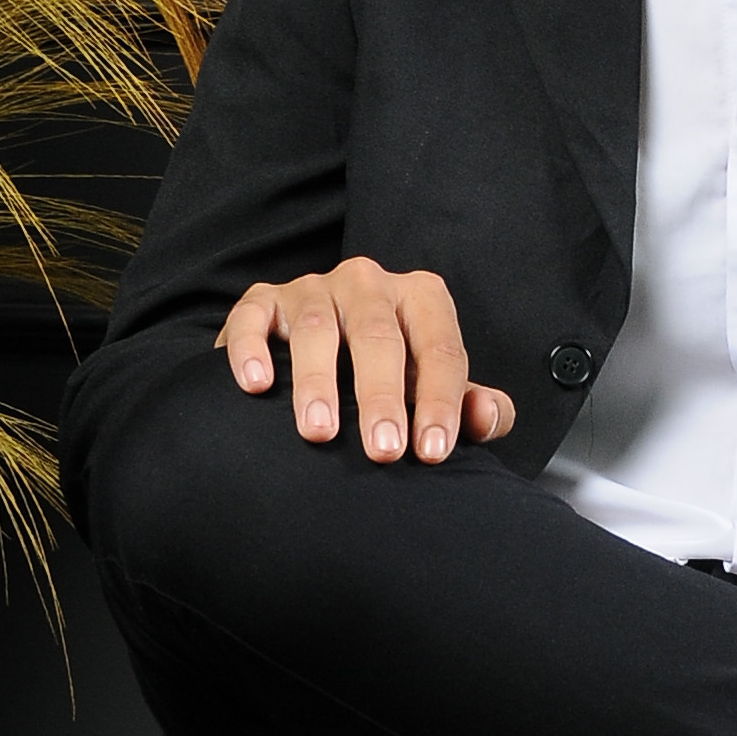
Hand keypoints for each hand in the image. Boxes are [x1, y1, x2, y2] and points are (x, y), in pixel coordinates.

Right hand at [216, 259, 514, 461]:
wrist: (320, 354)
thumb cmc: (392, 375)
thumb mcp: (434, 388)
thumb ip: (470, 407)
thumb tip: (484, 418)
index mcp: (420, 298)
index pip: (440, 347)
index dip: (440, 401)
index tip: (431, 452)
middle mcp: (369, 283)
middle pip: (379, 335)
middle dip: (382, 396)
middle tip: (382, 450)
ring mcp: (313, 287)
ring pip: (317, 327)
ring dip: (317, 382)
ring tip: (319, 432)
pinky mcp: (263, 301)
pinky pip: (253, 316)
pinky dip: (252, 348)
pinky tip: (257, 385)